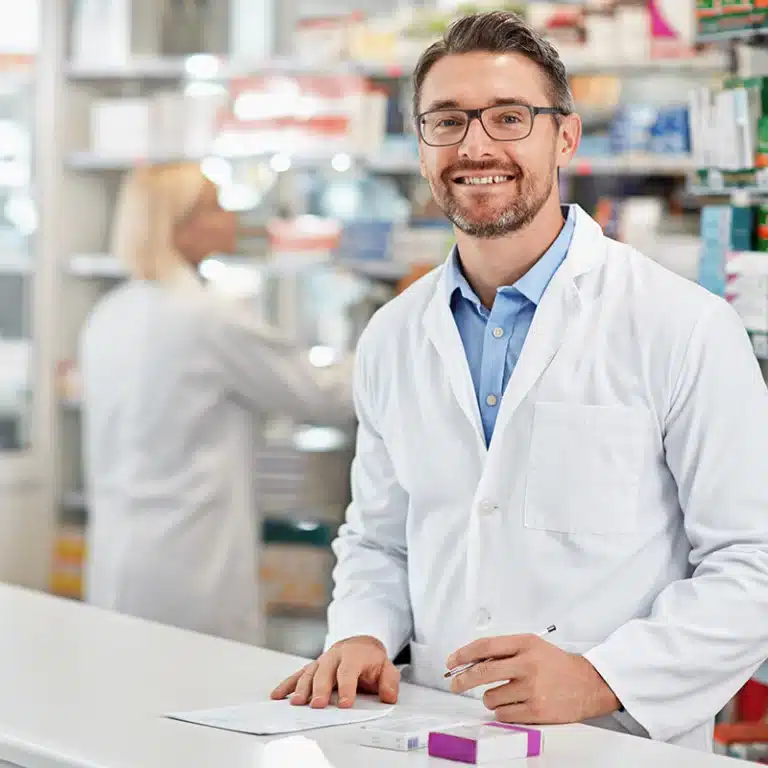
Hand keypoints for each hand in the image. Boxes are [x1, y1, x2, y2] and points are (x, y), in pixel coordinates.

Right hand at [270, 636, 398, 708]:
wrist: (360, 644)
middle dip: (320, 688)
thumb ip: (389, 681)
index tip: (345, 704)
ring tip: (297, 703)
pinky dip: (288, 684)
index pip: (349, 670)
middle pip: (326, 670)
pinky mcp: (313, 666)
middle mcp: (335, 655)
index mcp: (354, 654)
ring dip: (302, 687)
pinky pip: (299, 674)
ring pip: (310, 671)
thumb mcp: (386, 667)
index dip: (347, 687)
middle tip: (317, 705)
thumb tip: (388, 696)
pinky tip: (278, 695)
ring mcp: (322, 660)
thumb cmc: (371, 660)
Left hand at [447, 635, 619, 724]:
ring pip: (491, 697)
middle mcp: (527, 665)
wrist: (588, 684)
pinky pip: (503, 714)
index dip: (463, 654)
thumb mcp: (532, 646)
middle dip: (462, 679)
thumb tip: (472, 661)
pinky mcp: (536, 711)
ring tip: (504, 694)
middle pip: (482, 672)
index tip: (451, 661)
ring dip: (490, 698)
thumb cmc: (556, 664)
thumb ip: (505, 651)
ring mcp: (532, 689)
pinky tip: (514, 705)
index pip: (485, 646)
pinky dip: (502, 711)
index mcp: (525, 644)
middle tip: (455, 684)